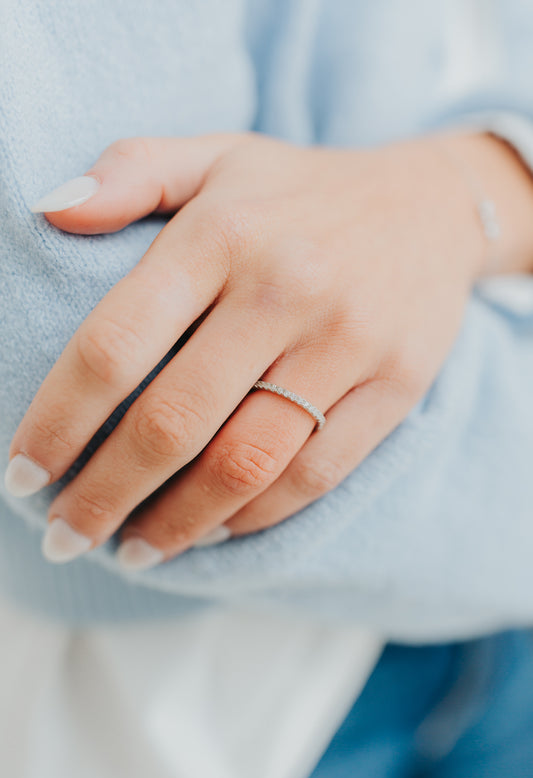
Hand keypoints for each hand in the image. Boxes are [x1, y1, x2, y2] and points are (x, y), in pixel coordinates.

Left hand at [5, 131, 530, 567]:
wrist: (430, 209)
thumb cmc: (299, 192)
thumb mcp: (215, 155)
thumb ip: (130, 172)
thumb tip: (48, 211)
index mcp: (221, 235)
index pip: (115, 344)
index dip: (58, 421)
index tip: (22, 473)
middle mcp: (284, 291)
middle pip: (174, 422)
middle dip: (103, 496)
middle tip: (62, 534)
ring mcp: (347, 344)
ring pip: (245, 464)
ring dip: (175, 524)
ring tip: (128, 551)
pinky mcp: (394, 387)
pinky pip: (315, 474)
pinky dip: (254, 517)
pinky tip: (211, 529)